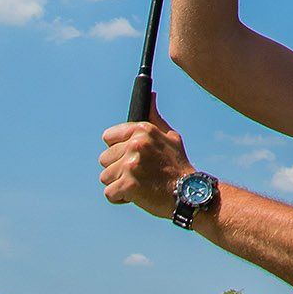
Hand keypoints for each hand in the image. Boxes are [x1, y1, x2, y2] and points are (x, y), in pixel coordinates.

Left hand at [99, 99, 192, 218]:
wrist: (188, 192)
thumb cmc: (177, 165)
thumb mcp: (170, 136)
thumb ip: (154, 117)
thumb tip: (150, 95)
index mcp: (143, 130)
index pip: (108, 137)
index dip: (118, 149)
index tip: (129, 156)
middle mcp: (135, 145)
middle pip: (104, 158)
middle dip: (118, 168)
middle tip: (139, 173)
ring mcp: (130, 165)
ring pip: (105, 177)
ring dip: (119, 184)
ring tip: (139, 184)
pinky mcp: (128, 185)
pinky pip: (109, 194)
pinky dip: (120, 198)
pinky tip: (136, 195)